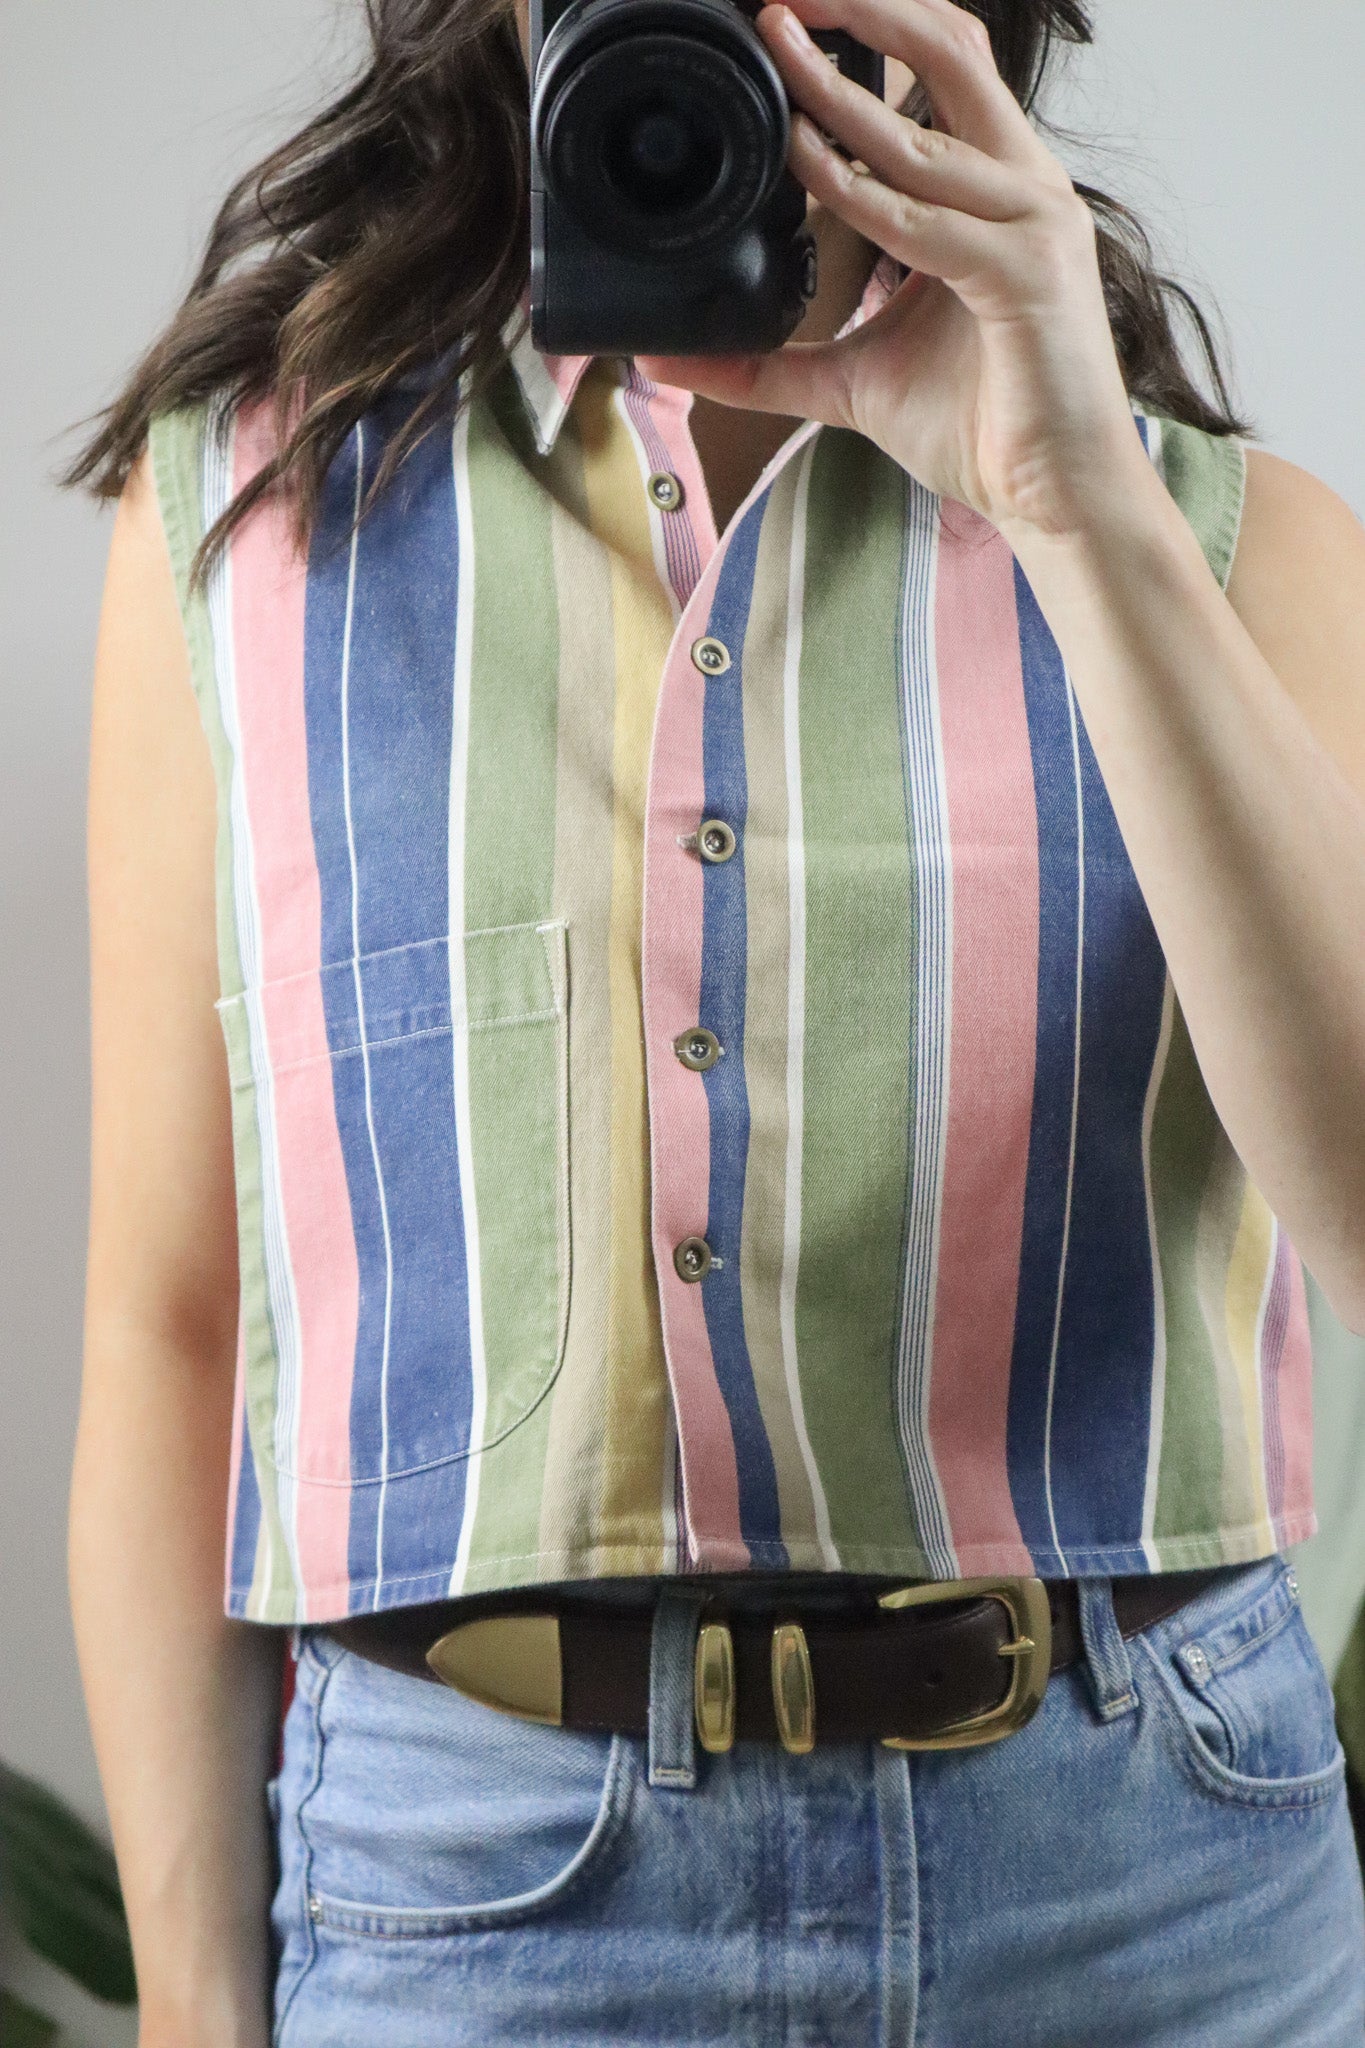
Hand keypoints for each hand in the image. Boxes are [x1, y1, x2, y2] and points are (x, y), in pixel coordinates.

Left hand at [637, 0, 1153, 541]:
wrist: (1060, 499)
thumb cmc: (986, 430)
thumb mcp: (853, 384)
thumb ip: (771, 365)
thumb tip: (675, 362)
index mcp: (995, 190)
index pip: (941, 68)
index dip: (870, 23)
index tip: (787, 11)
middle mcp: (1022, 187)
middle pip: (950, 50)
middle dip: (863, 7)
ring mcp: (1032, 223)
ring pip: (926, 129)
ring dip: (839, 86)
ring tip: (775, 44)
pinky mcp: (1026, 276)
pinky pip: (924, 219)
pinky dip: (858, 189)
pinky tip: (803, 161)